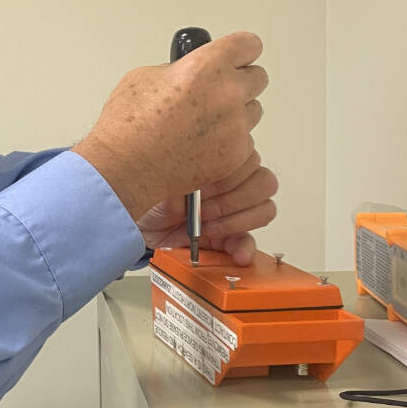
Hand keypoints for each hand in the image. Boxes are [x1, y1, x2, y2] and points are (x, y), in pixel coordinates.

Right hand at [73, 32, 267, 218]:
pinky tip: (201, 144)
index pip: (248, 45)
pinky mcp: (236, 154)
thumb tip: (189, 72)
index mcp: (206, 65)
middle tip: (216, 92)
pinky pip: (244, 140)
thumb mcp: (145, 77)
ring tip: (203, 123)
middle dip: (240, 82)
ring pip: (253, 111)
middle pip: (258, 77)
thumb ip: (179, 69)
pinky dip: (228, 141)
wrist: (125, 169)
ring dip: (236, 113)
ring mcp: (235, 126)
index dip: (240, 50)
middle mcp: (227, 93)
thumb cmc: (127, 126)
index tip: (237, 55)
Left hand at [136, 151, 278, 264]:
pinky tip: (234, 252)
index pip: (247, 155)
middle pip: (263, 181)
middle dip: (231, 199)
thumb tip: (203, 183)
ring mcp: (236, 208)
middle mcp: (234, 180)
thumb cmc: (151, 195)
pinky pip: (252, 239)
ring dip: (236, 221)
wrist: (142, 225)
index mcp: (220, 158)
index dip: (227, 175)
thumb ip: (186, 174)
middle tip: (203, 210)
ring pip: (265, 208)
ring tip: (207, 227)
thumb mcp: (161, 177)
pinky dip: (244, 247)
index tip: (201, 188)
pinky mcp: (231, 235)